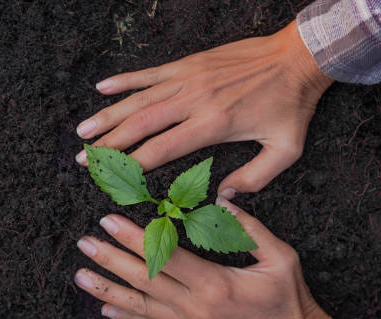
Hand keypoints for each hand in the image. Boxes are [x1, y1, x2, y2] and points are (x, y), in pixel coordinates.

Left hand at [74, 198, 345, 318]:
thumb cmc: (288, 299)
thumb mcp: (280, 258)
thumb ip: (249, 228)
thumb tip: (222, 199)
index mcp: (215, 285)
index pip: (164, 257)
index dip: (133, 238)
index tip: (109, 221)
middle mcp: (194, 308)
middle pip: (143, 280)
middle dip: (110, 259)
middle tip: (85, 243)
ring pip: (139, 306)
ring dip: (107, 289)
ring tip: (81, 275)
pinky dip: (125, 317)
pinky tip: (104, 309)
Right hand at [75, 20, 332, 198]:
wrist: (298, 57)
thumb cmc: (291, 105)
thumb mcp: (285, 149)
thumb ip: (255, 178)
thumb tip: (222, 199)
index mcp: (213, 125)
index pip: (161, 149)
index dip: (132, 165)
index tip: (111, 179)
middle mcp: (194, 101)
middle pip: (140, 125)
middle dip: (108, 144)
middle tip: (83, 158)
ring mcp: (188, 79)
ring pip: (138, 99)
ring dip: (107, 115)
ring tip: (82, 130)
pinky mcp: (188, 64)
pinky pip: (149, 73)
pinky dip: (124, 80)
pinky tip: (101, 88)